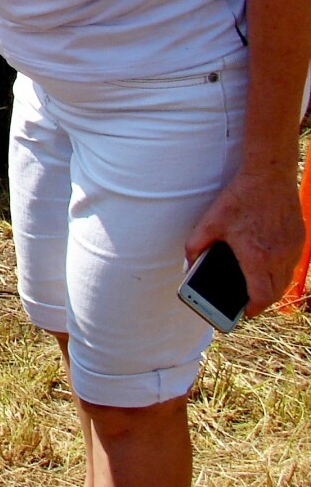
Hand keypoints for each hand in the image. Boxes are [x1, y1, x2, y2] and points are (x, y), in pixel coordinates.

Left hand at [184, 168, 304, 316]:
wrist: (269, 175)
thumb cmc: (240, 198)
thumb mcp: (210, 221)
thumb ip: (196, 245)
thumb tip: (188, 264)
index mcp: (257, 257)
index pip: (261, 296)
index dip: (253, 309)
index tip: (243, 311)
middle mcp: (279, 256)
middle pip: (276, 292)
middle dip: (262, 300)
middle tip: (247, 299)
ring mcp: (292, 248)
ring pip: (286, 278)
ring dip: (273, 285)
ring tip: (256, 284)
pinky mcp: (299, 238)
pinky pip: (292, 262)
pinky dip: (281, 269)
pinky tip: (268, 264)